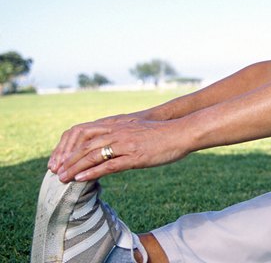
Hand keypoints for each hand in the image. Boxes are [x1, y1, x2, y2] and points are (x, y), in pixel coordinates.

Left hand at [48, 117, 187, 182]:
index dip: (69, 146)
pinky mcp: (135, 156)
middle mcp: (118, 132)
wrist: (182, 132)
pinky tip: (82, 179)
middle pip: (84, 144)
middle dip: (67, 159)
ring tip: (62, 178)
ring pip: (92, 155)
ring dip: (75, 167)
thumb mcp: (138, 129)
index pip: (83, 132)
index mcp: (117, 125)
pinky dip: (93, 172)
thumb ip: (122, 134)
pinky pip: (109, 165)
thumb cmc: (163, 132)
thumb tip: (112, 146)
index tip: (60, 159)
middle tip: (55, 172)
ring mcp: (126, 144)